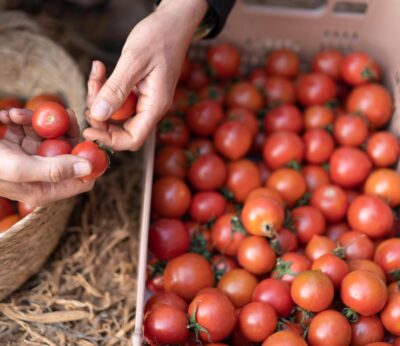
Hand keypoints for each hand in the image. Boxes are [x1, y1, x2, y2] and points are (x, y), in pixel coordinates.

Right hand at [0, 108, 93, 205]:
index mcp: (46, 189)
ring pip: (53, 134)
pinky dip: (22, 117)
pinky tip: (6, 116)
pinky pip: (33, 125)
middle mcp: (43, 173)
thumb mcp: (20, 168)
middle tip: (65, 112)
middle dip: (66, 131)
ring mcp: (32, 155)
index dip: (91, 160)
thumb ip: (56, 169)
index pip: (83, 180)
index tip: (89, 139)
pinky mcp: (20, 140)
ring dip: (38, 120)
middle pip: (72, 151)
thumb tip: (89, 168)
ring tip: (15, 116)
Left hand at [83, 0, 207, 150]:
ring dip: (100, 97)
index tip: (88, 129)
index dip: (109, 140)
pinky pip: (118, 98)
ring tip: (97, 73)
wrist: (174, 22)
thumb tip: (98, 116)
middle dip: (101, 115)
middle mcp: (152, 107)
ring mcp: (146, 100)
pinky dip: (106, 87)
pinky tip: (101, 69)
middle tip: (91, 92)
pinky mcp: (139, 91)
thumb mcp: (134, 61)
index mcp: (155, 106)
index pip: (133, 139)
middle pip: (121, 129)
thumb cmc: (160, 37)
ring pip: (116, 112)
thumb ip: (116, 89)